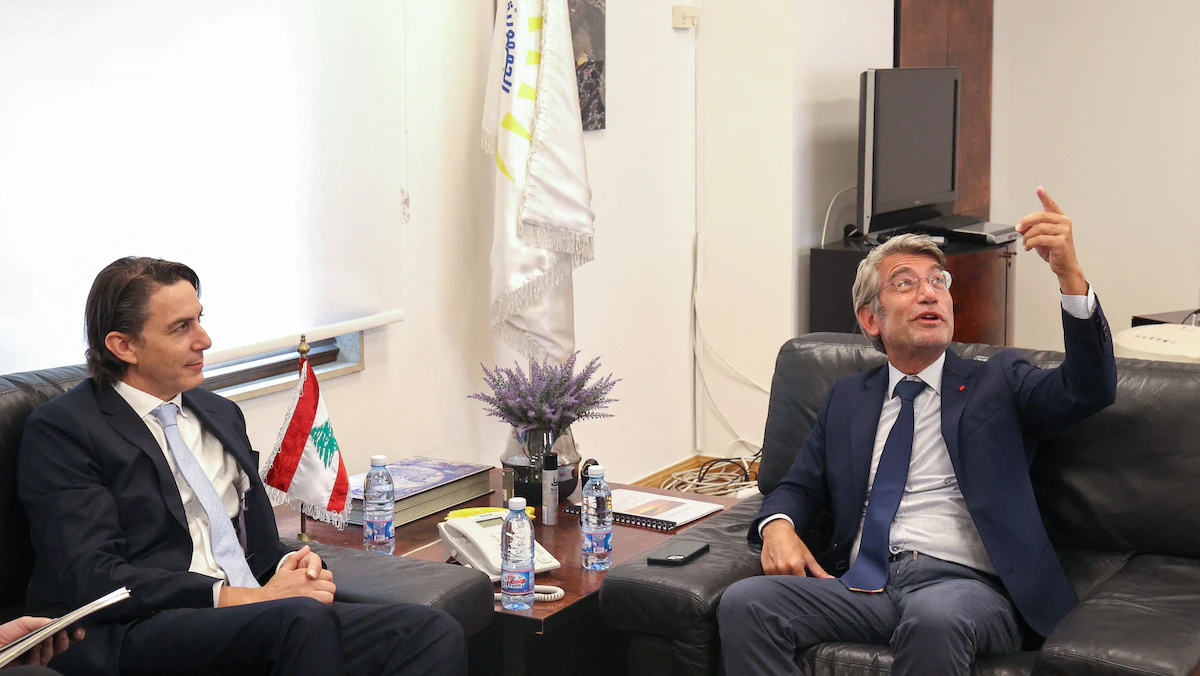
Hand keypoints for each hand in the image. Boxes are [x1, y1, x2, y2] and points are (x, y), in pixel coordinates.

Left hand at [0, 616, 83, 667]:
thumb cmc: (3, 635)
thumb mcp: (22, 623)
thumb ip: (40, 622)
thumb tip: (57, 621)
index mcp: (41, 635)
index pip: (61, 635)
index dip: (72, 633)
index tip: (78, 630)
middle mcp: (41, 647)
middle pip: (61, 646)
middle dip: (66, 640)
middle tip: (63, 633)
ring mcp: (36, 658)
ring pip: (52, 654)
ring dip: (50, 646)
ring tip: (44, 639)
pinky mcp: (30, 668)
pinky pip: (40, 663)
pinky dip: (38, 654)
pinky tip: (34, 648)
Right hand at [218, 546, 335, 607]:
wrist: (264, 601)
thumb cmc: (274, 587)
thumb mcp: (284, 570)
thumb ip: (296, 557)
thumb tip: (306, 548)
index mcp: (305, 574)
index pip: (328, 575)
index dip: (325, 581)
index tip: (320, 586)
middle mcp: (308, 583)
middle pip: (331, 586)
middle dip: (327, 590)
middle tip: (320, 594)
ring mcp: (309, 596)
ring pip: (329, 596)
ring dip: (326, 599)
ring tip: (318, 602)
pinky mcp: (307, 607)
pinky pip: (323, 607)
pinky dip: (322, 608)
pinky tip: (314, 609)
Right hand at [760, 520, 832, 577]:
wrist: (776, 531)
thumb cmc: (792, 541)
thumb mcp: (807, 555)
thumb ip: (818, 570)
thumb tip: (829, 579)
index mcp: (795, 565)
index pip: (802, 584)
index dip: (806, 586)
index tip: (807, 584)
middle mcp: (783, 568)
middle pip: (792, 584)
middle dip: (796, 583)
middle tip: (798, 576)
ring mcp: (773, 569)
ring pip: (782, 582)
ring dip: (786, 580)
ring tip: (789, 572)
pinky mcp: (766, 569)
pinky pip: (773, 578)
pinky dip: (778, 577)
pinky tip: (781, 570)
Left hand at [1016, 187, 1087, 294]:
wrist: (1064, 265)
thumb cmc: (1054, 250)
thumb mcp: (1040, 237)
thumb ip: (1032, 229)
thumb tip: (1020, 227)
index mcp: (1060, 219)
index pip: (1051, 205)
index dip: (1044, 197)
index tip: (1039, 189)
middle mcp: (1064, 223)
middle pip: (1040, 216)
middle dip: (1026, 222)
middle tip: (1018, 228)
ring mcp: (1064, 232)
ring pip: (1038, 228)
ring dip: (1027, 236)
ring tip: (1025, 243)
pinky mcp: (1061, 242)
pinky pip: (1039, 239)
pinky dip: (1030, 243)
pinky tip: (1028, 247)